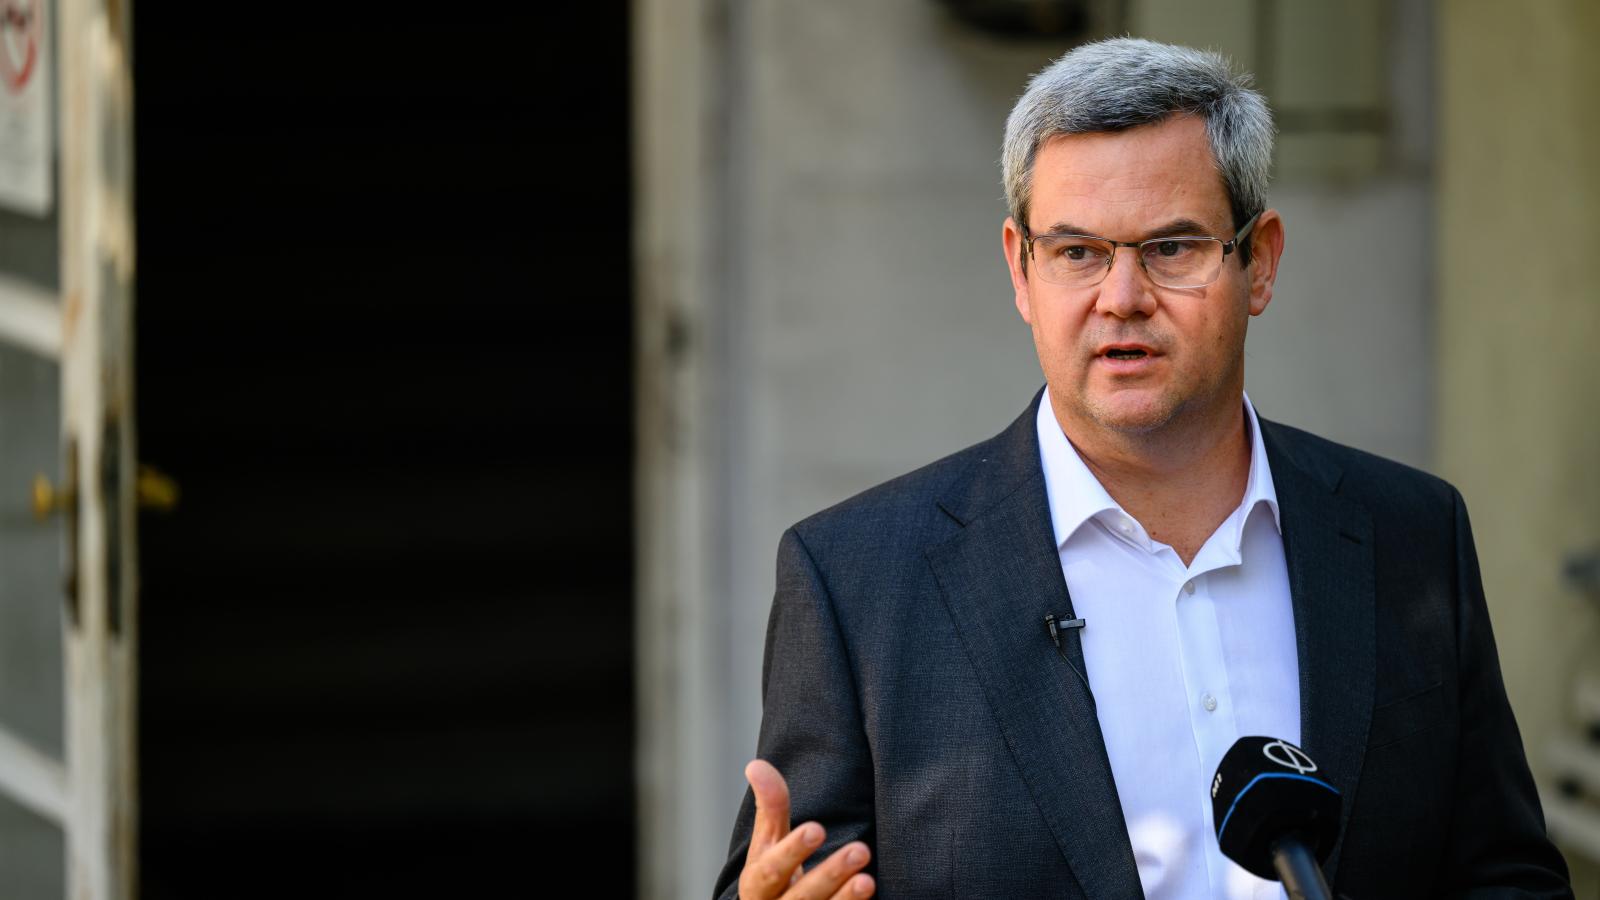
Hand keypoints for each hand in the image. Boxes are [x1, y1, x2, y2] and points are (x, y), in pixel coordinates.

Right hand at [738, 759, 874, 899]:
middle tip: (860, 850)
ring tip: (867, 879)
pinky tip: (870, 896)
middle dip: (830, 874)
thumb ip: (770, 808)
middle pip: (800, 897)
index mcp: (756, 885)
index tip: (816, 828)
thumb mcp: (768, 844)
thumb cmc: (775, 876)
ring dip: (846, 898)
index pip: (771, 869)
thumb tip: (757, 765)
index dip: (793, 850)